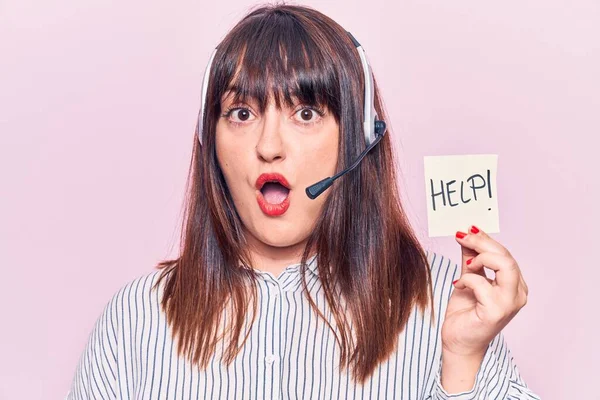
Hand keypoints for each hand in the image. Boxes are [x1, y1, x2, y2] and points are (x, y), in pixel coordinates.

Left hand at [441, 225, 528, 357]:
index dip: (486, 240)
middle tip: (462, 236)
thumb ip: (470, 259)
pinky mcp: (496, 312)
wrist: (458, 342)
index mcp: (514, 284)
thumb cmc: (466, 313)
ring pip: (505, 266)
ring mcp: (509, 303)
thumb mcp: (468, 279)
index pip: (505, 254)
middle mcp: (518, 293)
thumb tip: (467, 235)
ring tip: (466, 263)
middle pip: (506, 257)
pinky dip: (468, 279)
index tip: (468, 229)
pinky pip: (482, 284)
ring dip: (481, 257)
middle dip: (483, 243)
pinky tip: (458, 285)